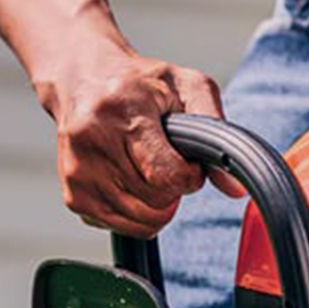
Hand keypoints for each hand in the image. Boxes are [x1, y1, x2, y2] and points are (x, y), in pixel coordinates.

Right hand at [33, 51, 244, 236]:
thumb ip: (216, 129)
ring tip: (147, 169)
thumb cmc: (137, 82)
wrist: (81, 80)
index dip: (189, 177)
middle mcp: (92, 142)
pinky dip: (135, 211)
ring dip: (156, 203)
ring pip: (141, 220)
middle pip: (155, 201)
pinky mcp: (73, 196)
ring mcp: (79, 173)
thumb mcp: (187, 87)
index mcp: (121, 110)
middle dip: (173, 188)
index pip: (165, 175)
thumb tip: (235, 187)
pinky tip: (129, 180)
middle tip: (165, 159)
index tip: (187, 162)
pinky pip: (122, 227)